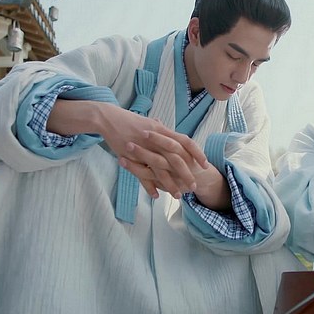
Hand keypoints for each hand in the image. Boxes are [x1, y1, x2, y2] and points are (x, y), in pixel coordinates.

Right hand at [48, 100, 206, 197]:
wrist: (107, 117)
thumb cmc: (128, 121)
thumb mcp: (148, 123)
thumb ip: (160, 130)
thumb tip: (167, 130)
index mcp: (162, 130)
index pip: (185, 141)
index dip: (197, 153)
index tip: (205, 165)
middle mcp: (155, 139)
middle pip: (176, 158)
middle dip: (187, 174)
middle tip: (194, 186)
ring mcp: (143, 147)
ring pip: (161, 169)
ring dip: (170, 184)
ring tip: (179, 196)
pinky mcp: (130, 155)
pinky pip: (142, 173)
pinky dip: (149, 185)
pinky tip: (156, 196)